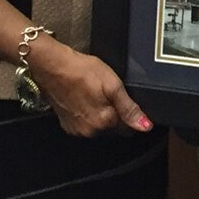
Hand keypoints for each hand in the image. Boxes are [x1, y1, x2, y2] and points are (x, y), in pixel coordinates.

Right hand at [26, 39, 153, 137]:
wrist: (53, 67)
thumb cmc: (83, 71)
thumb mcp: (112, 85)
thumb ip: (129, 108)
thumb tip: (145, 127)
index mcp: (104, 122)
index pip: (128, 127)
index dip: (131, 115)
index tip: (127, 101)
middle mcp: (90, 131)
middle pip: (113, 129)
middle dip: (117, 115)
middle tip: (110, 94)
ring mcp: (76, 130)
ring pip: (99, 127)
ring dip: (102, 116)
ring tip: (97, 95)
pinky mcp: (66, 125)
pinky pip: (85, 125)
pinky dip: (88, 116)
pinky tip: (85, 100)